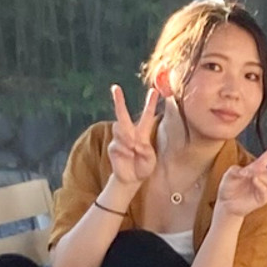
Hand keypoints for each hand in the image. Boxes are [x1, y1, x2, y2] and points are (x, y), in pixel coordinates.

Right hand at [102, 82, 162, 207]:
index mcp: (142, 133)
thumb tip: (134, 142)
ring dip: (127, 137)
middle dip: (119, 100)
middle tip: (115, 87)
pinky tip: (127, 156)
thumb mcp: (150, 160)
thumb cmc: (143, 168)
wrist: (131, 179)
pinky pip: (117, 144)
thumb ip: (145, 149)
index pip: (147, 115)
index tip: (154, 91)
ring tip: (133, 149)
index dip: (150, 103)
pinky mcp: (113, 147)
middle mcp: (130, 133)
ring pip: (120, 129)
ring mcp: (119, 139)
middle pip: (122, 114)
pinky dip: (124, 150)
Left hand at [212, 135, 266, 222]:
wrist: (226, 204)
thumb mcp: (228, 175)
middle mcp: (263, 177)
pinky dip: (260, 185)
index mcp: (256, 167)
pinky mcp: (263, 198)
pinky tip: (254, 182)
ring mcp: (264, 188)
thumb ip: (236, 170)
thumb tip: (248, 172)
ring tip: (250, 178)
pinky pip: (265, 190)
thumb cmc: (227, 188)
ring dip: (260, 176)